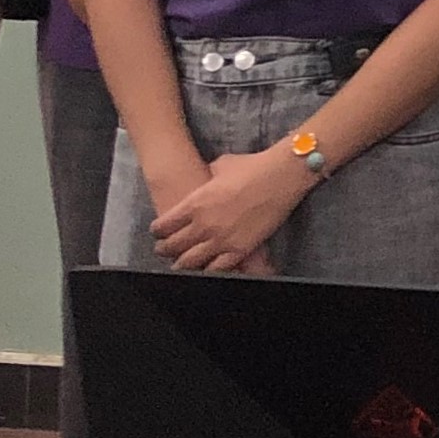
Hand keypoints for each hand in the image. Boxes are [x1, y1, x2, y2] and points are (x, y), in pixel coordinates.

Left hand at [154, 147, 311, 274]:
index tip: (158, 232)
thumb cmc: (251, 166)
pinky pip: (216, 269)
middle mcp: (203, 224)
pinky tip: (204, 269)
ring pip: (189, 262)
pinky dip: (207, 271)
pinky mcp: (240, 250)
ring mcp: (221, 240)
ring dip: (181, 264)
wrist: (280, 175)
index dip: (158, 231)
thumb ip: (206, 178)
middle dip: (165, 249)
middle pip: (172, 246)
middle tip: (164, 250)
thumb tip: (205, 180)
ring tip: (180, 264)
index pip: (163, 225)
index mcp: (194, 203)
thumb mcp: (219, 166)